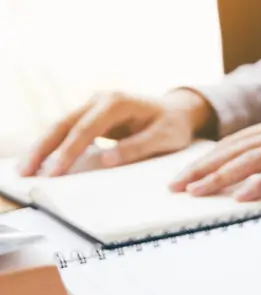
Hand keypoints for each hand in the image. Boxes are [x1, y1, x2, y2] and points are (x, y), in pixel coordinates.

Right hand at [18, 89, 210, 176]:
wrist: (177, 110)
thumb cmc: (173, 125)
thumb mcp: (165, 138)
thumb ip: (137, 147)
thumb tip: (107, 161)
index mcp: (117, 102)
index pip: (86, 129)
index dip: (69, 151)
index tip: (56, 171)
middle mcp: (100, 99)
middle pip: (63, 124)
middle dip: (43, 148)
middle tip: (26, 171)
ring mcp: (93, 106)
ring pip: (60, 126)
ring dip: (42, 147)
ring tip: (25, 169)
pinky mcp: (91, 117)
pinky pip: (68, 131)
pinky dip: (53, 146)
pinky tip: (41, 161)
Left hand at [168, 111, 260, 199]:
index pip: (234, 143)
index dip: (207, 159)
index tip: (184, 175)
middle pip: (232, 149)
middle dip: (201, 168)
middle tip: (175, 187)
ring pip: (248, 159)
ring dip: (219, 177)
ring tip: (196, 192)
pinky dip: (257, 183)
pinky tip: (240, 195)